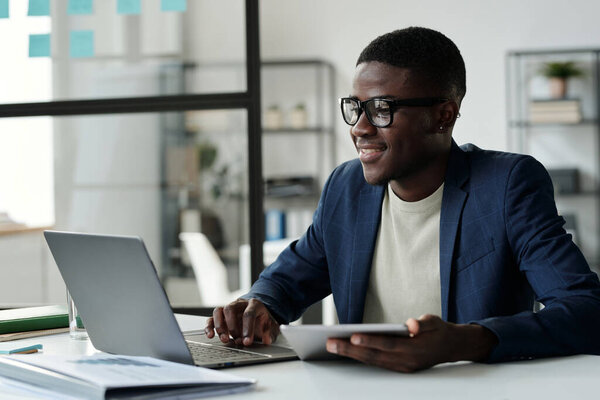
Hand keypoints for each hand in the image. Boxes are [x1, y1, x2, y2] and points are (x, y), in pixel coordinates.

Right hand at [205, 298, 279, 346]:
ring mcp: (229, 309)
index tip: (247, 341)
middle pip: (230, 308)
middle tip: (236, 340)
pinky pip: (211, 318)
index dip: (247, 328)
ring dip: (219, 326)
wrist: (258, 314)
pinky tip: (210, 336)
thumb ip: (269, 333)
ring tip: (224, 339)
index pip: (249, 313)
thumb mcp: (272, 326)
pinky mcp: (221, 316)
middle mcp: (239, 304)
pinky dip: (209, 327)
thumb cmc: (263, 320)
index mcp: (254, 304)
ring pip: (219, 311)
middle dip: (232, 326)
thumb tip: (266, 340)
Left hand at [325, 314, 496, 372]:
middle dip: (350, 349)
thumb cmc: (438, 331)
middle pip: (374, 355)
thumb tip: (413, 325)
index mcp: (415, 349)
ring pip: (372, 361)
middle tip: (330, 342)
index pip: (388, 344)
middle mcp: (406, 361)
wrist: (451, 347)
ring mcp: (402, 367)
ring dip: (351, 354)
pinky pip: (376, 363)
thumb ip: (424, 323)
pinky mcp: (398, 368)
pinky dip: (360, 357)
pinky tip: (346, 350)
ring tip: (332, 345)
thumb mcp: (435, 321)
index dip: (370, 340)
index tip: (353, 335)